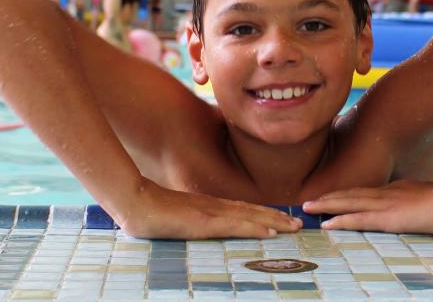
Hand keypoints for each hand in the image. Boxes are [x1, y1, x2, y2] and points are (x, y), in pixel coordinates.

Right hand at [113, 179, 301, 239]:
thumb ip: (187, 219)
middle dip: (277, 218)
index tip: (281, 219)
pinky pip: (235, 225)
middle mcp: (214, 207)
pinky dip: (255, 228)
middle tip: (299, 225)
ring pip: (250, 217)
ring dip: (274, 222)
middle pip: (252, 211)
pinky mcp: (204, 222)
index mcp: (207, 206)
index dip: (263, 214)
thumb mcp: (173, 216)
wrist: (134, 201)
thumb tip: (192, 225)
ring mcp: (210, 213)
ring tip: (293, 228)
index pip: (242, 209)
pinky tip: (270, 232)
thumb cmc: (147, 209)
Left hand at [302, 180, 432, 233]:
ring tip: (308, 209)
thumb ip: (416, 200)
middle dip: (328, 199)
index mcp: (395, 190)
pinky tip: (327, 224)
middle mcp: (386, 194)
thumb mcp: (429, 196)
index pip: (363, 193)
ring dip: (327, 206)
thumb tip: (412, 206)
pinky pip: (360, 219)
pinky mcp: (389, 218)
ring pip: (349, 203)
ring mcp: (386, 204)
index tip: (328, 198)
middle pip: (350, 195)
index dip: (344, 196)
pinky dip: (341, 220)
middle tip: (307, 203)